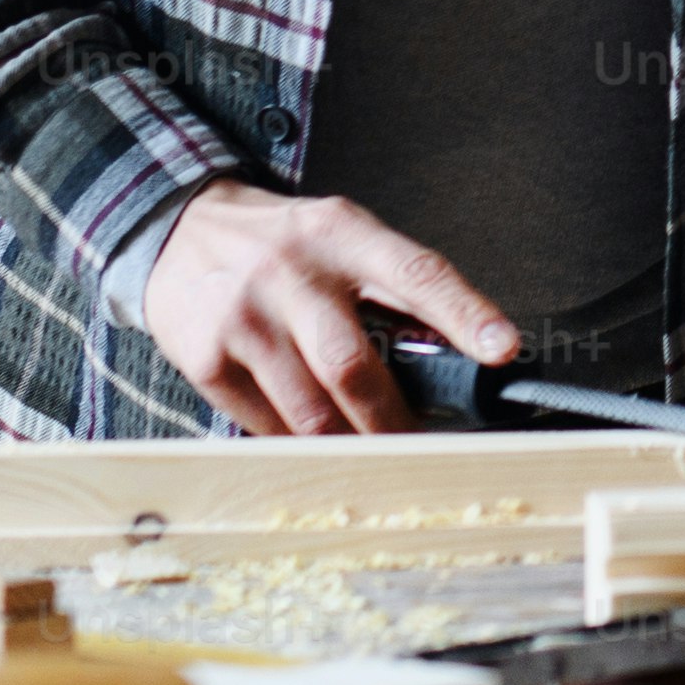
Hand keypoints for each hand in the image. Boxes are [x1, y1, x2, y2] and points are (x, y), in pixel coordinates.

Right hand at [140, 181, 515, 435]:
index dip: (465, 312)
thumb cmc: (281, 244)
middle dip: (393, 421)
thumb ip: (391, 288)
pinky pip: (264, 424)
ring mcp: (244, 317)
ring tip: (368, 455)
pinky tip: (307, 436)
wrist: (181, 230)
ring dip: (348, 446)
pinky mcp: (206, 358)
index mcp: (343, 234)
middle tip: (421, 450)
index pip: (417, 273)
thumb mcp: (341, 238)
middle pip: (353, 366)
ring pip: (309, 411)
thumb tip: (454, 354)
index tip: (503, 348)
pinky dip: (295, 441)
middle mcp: (292, 273)